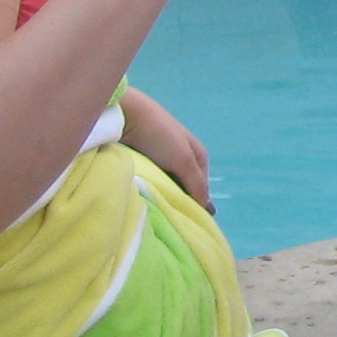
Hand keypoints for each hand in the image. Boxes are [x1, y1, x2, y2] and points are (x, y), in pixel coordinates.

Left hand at [119, 87, 211, 207]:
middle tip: (167, 215)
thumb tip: (209, 210)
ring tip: (154, 207)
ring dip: (161, 195)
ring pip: (166, 185)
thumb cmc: (161, 136)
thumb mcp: (184, 160)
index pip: (201, 189)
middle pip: (184, 187)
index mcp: (198, 155)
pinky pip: (151, 181)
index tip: (184, 220)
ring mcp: (163, 160)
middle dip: (177, 200)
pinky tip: (143, 196)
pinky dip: (149, 188)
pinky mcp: (145, 161)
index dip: (194, 204)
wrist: (127, 116)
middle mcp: (183, 158)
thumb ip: (196, 184)